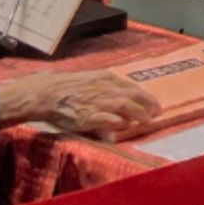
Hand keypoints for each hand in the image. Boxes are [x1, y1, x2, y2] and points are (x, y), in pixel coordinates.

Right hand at [0, 73, 157, 139]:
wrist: (47, 92)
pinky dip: (120, 123)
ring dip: (139, 115)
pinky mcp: (90, 116)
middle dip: (148, 105)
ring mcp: (98, 102)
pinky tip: (125, 127)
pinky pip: (110, 120)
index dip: (145, 97)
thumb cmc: (67, 87)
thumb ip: (105, 87)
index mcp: (105, 78)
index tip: (154, 105)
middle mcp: (105, 88)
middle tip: (156, 113)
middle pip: (134, 96)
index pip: (132, 87)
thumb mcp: (89, 80)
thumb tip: (120, 97)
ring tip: (146, 121)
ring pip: (126, 108)